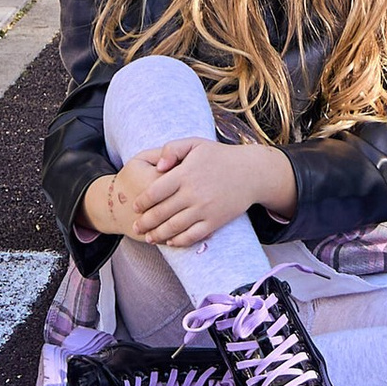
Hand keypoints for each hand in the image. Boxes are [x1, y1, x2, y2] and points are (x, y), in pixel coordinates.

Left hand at [100, 136, 295, 248]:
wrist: (251, 173)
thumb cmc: (219, 156)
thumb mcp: (195, 143)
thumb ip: (172, 149)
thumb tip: (157, 167)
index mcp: (185, 173)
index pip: (155, 191)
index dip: (142, 201)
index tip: (135, 206)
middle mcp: (193, 193)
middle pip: (161, 213)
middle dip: (145, 222)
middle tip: (136, 227)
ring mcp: (204, 209)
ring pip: (174, 227)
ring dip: (158, 235)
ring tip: (149, 238)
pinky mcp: (215, 222)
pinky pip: (193, 236)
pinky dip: (179, 241)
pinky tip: (171, 242)